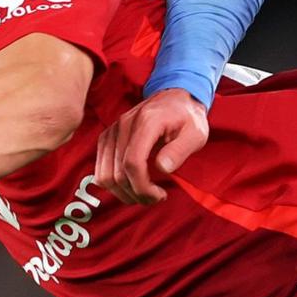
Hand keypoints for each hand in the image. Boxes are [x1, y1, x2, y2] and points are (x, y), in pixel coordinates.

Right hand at [95, 89, 209, 204]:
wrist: (174, 98)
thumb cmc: (188, 118)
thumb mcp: (196, 134)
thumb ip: (180, 150)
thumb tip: (162, 168)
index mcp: (147, 122)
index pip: (132, 162)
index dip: (143, 187)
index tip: (160, 195)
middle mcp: (123, 125)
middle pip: (117, 173)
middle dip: (136, 194)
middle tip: (156, 198)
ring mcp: (112, 131)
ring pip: (105, 175)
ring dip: (123, 193)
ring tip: (145, 194)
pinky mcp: (107, 138)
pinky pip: (101, 169)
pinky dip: (114, 184)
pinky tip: (133, 185)